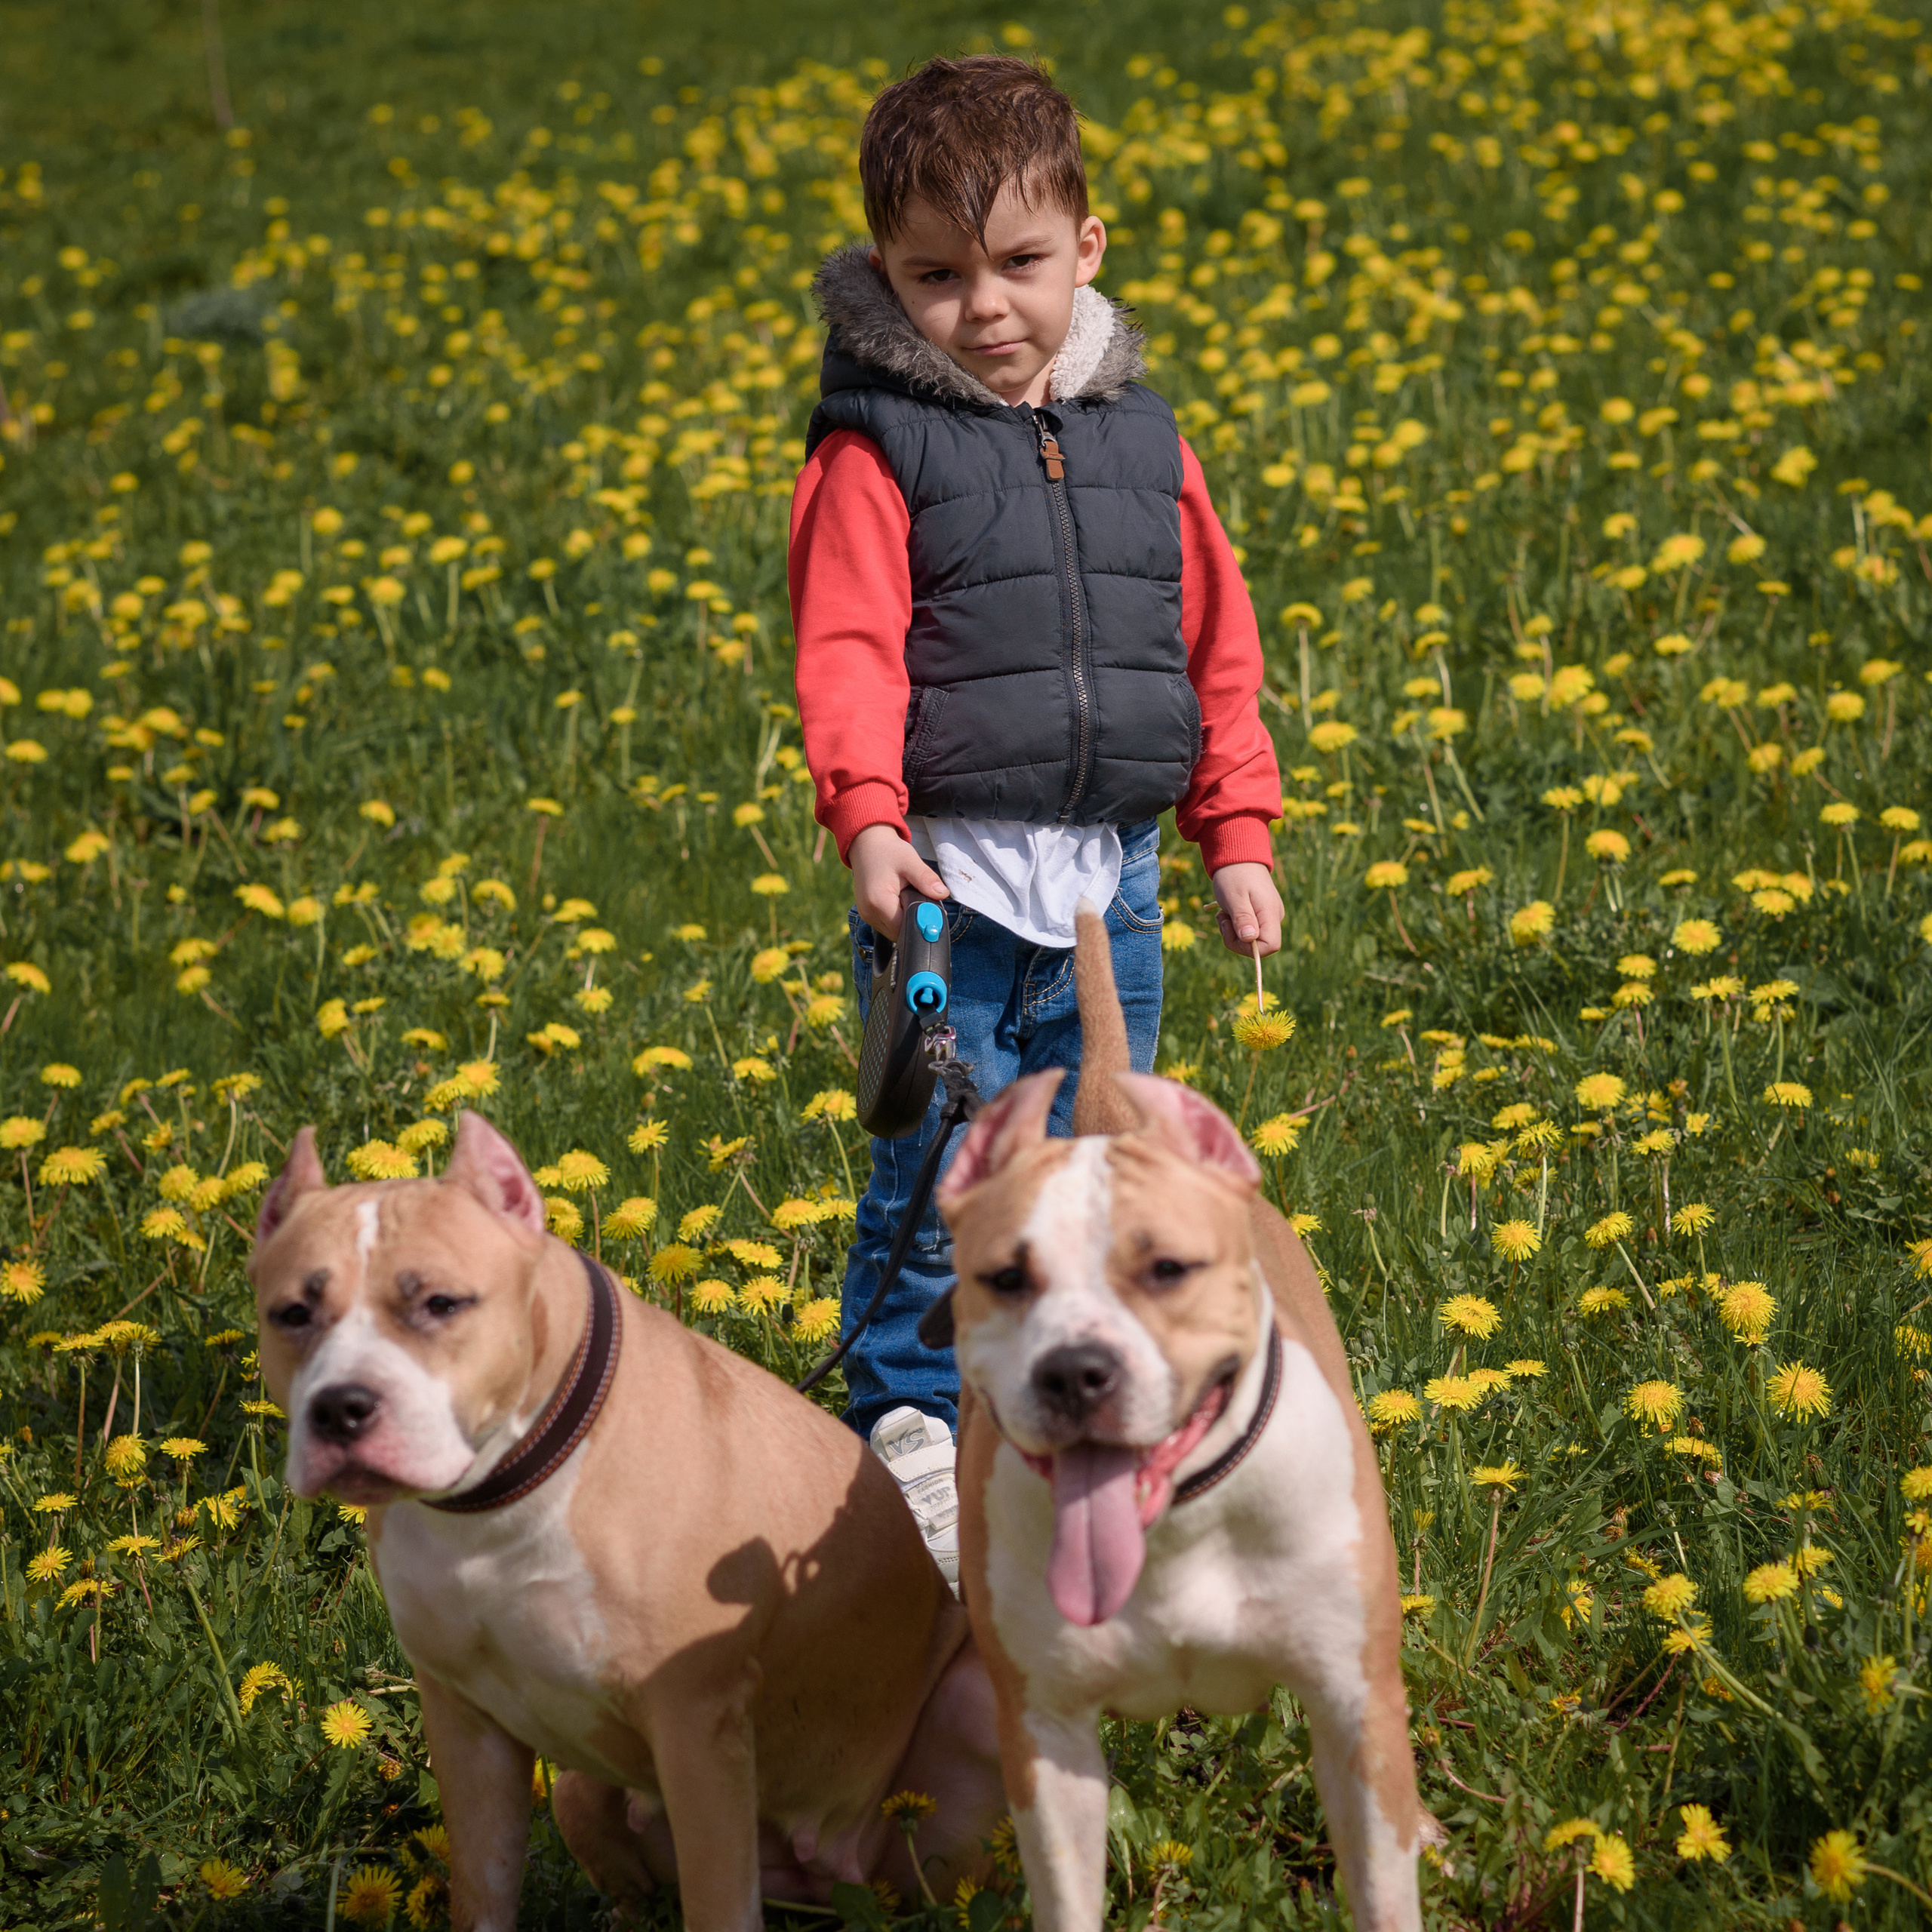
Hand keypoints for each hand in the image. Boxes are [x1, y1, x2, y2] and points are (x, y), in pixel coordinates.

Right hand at [849, 822, 946, 936]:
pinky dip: (898, 917)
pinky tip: (902, 900)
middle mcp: (869, 913)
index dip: (921, 922)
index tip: (933, 913)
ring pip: (894, 931)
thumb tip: (942, 894)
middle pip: (899, 933)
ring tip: (910, 897)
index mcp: (879, 902)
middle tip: (925, 904)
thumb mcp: (910, 861)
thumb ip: (926, 879)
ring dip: (906, 920)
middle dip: (915, 921)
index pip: (905, 928)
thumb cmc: (888, 851)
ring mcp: (866, 915)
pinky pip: (887, 925)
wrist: (866, 844)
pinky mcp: (868, 914)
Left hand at [1210, 862, 1282, 956]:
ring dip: (1232, 932)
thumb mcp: (1234, 896)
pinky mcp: (1260, 915)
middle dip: (1236, 939)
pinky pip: (1248, 930)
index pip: (1270, 946)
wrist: (1238, 857)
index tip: (1232, 931)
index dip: (1249, 948)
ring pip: (1251, 939)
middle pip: (1259, 946)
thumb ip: (1242, 918)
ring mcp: (1268, 916)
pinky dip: (1234, 926)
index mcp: (1270, 913)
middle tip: (1222, 919)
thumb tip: (1249, 939)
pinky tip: (1227, 912)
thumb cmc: (1234, 875)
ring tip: (1223, 913)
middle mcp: (1274, 917)